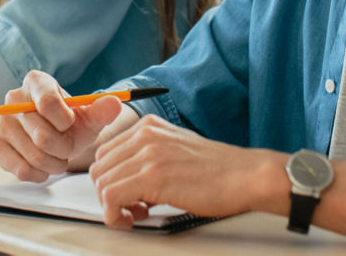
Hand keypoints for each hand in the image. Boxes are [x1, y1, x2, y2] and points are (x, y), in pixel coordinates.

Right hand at [0, 70, 124, 181]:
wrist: (56, 137)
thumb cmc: (72, 124)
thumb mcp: (90, 116)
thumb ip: (102, 110)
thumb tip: (115, 103)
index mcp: (36, 82)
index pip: (48, 103)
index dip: (66, 121)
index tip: (71, 123)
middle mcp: (13, 98)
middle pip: (42, 135)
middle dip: (64, 148)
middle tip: (68, 147)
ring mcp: (2, 122)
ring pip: (33, 155)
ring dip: (54, 163)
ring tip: (59, 157)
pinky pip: (20, 169)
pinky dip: (39, 174)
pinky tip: (45, 167)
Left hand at [89, 114, 284, 229]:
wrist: (246, 176)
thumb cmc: (219, 170)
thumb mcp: (176, 150)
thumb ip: (148, 158)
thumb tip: (126, 182)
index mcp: (149, 126)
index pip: (106, 153)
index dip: (111, 179)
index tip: (127, 195)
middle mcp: (145, 135)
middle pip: (99, 168)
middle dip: (109, 193)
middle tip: (132, 208)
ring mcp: (147, 154)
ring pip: (102, 184)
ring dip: (112, 207)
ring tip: (137, 214)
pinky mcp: (152, 177)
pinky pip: (111, 198)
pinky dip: (114, 215)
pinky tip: (133, 219)